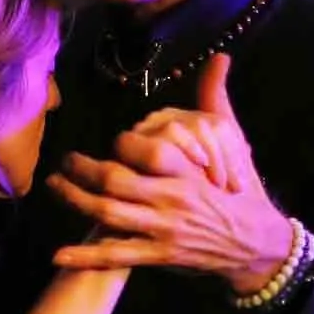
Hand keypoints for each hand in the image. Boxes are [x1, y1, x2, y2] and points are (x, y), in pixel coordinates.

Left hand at [49, 54, 295, 292]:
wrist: (259, 244)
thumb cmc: (243, 192)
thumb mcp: (235, 142)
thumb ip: (217, 98)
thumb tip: (220, 56)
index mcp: (189, 170)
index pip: (146, 150)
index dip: (123, 144)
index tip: (114, 142)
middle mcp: (173, 199)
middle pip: (116, 180)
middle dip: (82, 169)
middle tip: (65, 161)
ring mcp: (165, 230)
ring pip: (109, 213)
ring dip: (75, 200)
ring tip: (54, 187)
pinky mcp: (160, 256)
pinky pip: (117, 256)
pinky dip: (87, 256)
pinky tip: (59, 255)